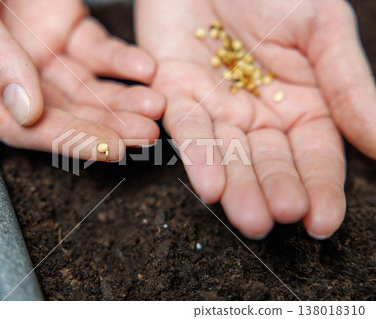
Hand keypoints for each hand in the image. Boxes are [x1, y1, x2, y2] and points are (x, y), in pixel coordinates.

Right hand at [0, 0, 163, 160]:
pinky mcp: (67, 29)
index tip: (108, 149)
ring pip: (87, 88)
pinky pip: (100, 51)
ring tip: (154, 106)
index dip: (67, 141)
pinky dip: (123, 61)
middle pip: (62, 114)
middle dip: (108, 126)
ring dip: (123, 100)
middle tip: (144, 134)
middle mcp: (8, 74)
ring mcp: (40, 53)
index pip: (19, 127)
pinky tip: (144, 69)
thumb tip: (26, 112)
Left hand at [135, 0, 375, 237]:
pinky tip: (210, 186)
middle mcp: (258, 114)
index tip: (322, 222)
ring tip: (247, 217)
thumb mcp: (323, 31)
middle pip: (268, 162)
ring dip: (237, 187)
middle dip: (273, 192)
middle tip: (275, 221)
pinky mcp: (176, 93)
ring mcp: (216, 107)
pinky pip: (188, 128)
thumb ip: (349, 87)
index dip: (319, 189)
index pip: (313, 155)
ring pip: (228, 155)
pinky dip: (198, 156)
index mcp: (301, 104)